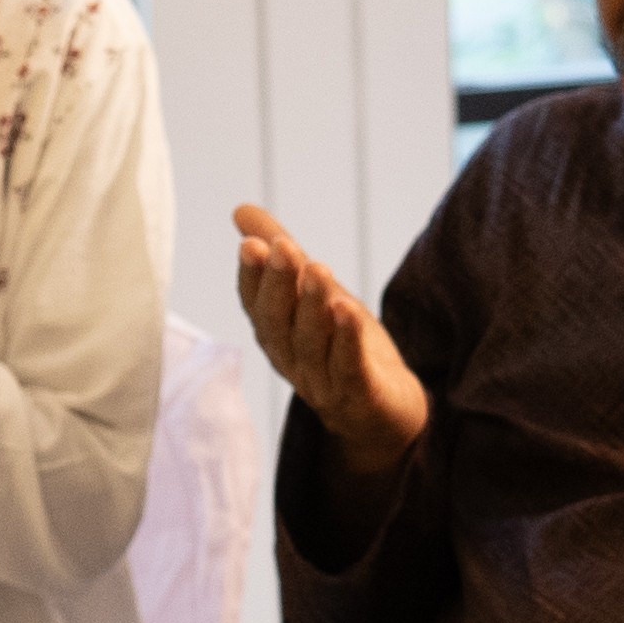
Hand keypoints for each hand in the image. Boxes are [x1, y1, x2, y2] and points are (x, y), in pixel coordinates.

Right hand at [233, 205, 429, 481]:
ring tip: (317, 268)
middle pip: (278, 322)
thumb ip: (281, 256)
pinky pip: (348, 367)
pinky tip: (347, 311)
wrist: (383, 412)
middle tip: (282, 248)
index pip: (255, 304)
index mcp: (276, 334)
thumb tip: (240, 210)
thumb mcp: (315, 294)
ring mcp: (322, 381)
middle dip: (278, 284)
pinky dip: (346, 340)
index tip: (252, 244)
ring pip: (311, 342)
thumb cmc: (342, 346)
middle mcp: (290, 359)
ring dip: (312, 305)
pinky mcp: (358, 395)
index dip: (252, 276)